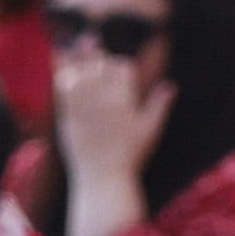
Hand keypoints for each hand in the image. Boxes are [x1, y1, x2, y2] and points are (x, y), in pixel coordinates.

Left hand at [55, 44, 170, 187]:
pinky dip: (64, 72)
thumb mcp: (151, 129)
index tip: (118, 71)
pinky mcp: (67, 107)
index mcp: (125, 96)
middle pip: (100, 61)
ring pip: (80, 66)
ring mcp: (83, 99)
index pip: (122, 64)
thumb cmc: (130, 155)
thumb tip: (172, 85)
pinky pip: (62, 80)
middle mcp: (103, 94)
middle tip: (98, 61)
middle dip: (100, 59)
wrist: (103, 176)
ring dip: (81, 62)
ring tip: (84, 63)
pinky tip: (68, 75)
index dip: (120, 64)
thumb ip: (160, 104)